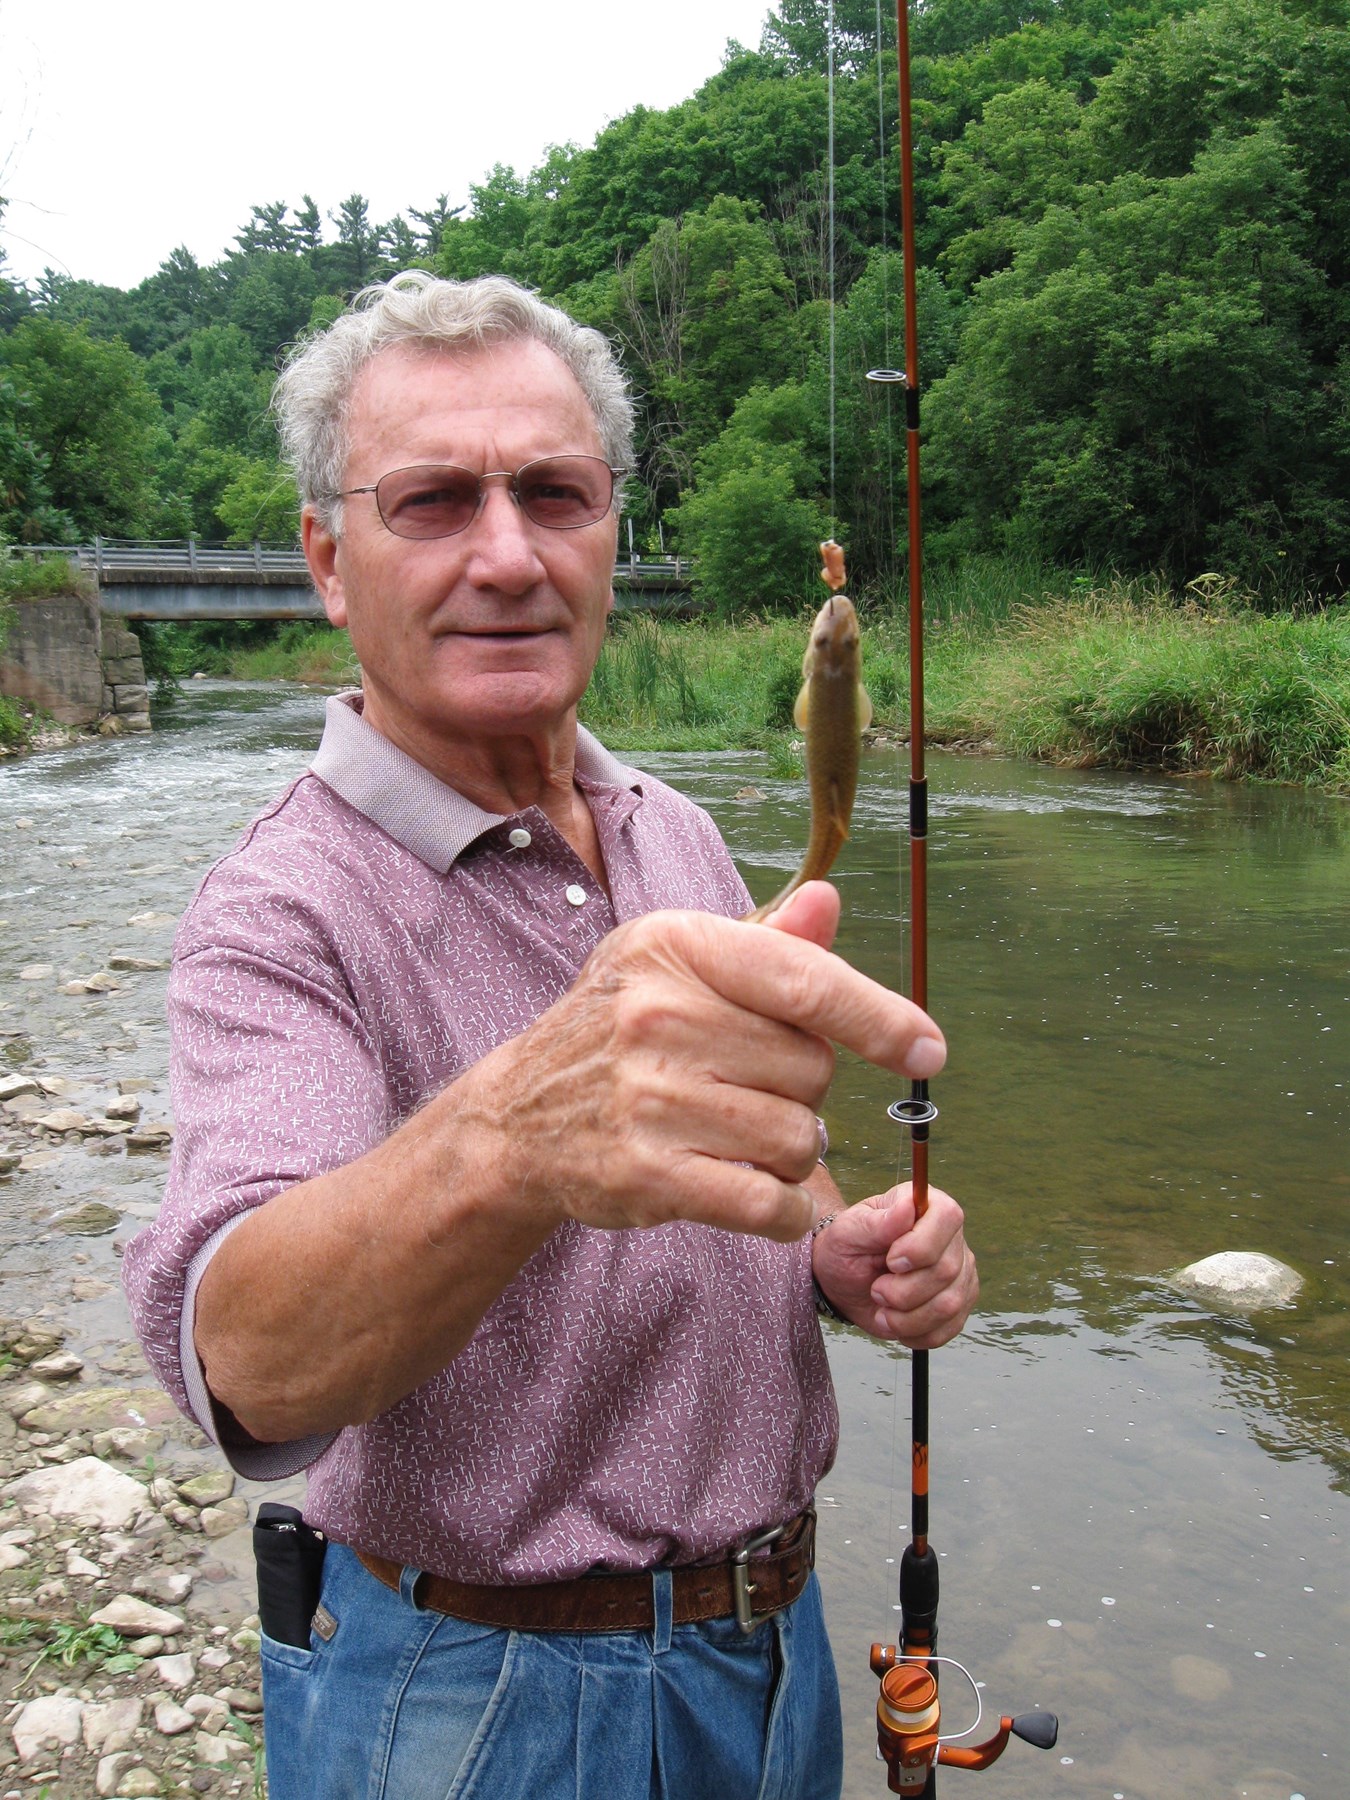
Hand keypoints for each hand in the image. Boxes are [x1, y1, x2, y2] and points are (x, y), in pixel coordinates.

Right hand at [467, 883, 945, 1245]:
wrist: (518, 1118)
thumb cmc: (618, 1031)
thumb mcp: (676, 966)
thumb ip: (765, 942)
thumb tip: (829, 900)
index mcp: (676, 946)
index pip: (805, 980)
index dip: (881, 1017)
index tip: (929, 1050)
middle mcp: (659, 1015)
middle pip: (812, 1069)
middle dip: (802, 1089)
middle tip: (747, 1088)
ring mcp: (650, 1098)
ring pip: (798, 1138)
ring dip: (790, 1150)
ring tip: (737, 1135)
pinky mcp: (648, 1174)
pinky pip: (769, 1202)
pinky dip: (784, 1210)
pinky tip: (760, 1196)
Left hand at [811, 1184, 976, 1347]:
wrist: (845, 1280)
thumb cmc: (847, 1247)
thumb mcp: (849, 1231)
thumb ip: (878, 1223)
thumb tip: (908, 1207)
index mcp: (928, 1206)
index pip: (948, 1218)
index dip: (921, 1245)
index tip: (890, 1261)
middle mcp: (952, 1238)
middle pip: (946, 1270)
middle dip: (903, 1290)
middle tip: (876, 1289)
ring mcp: (961, 1273)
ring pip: (949, 1305)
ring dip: (907, 1317)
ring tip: (883, 1308)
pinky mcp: (959, 1304)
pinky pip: (948, 1329)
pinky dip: (916, 1334)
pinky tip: (896, 1322)